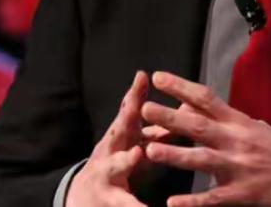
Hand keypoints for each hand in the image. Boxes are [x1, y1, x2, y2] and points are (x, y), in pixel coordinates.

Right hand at [66, 71, 148, 206]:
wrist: (84, 198)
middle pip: (117, 130)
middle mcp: (110, 150)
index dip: (134, 94)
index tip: (142, 76)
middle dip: (125, 117)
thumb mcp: (134, 144)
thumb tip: (186, 106)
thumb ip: (159, 128)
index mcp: (120, 135)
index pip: (128, 111)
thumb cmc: (118, 164)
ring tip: (136, 153)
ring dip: (125, 158)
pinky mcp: (109, 199)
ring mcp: (106, 173)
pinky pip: (125, 203)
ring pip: (116, 165)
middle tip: (136, 105)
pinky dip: (136, 206)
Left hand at [141, 71, 270, 206]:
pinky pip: (213, 199)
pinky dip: (192, 202)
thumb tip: (191, 106)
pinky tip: (172, 204)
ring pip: (202, 160)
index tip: (158, 77)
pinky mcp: (242, 195)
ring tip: (150, 150)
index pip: (206, 98)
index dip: (181, 87)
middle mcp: (237, 141)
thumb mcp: (252, 125)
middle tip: (144, 108)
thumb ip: (223, 118)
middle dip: (170, 117)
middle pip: (199, 126)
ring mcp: (239, 168)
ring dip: (175, 155)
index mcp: (238, 121)